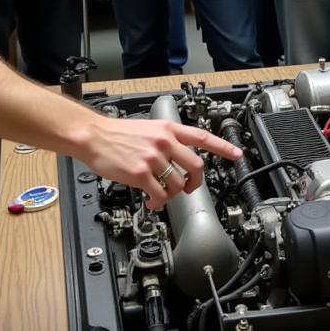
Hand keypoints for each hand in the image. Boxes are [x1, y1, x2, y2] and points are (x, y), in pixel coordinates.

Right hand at [78, 117, 241, 210]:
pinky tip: (152, 201)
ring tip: (162, 195)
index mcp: (168, 129)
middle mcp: (164, 142)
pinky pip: (160, 195)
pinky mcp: (140, 174)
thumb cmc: (116, 133)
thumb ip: (165, 139)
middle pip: (196, 166)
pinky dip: (158, 203)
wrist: (93, 135)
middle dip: (195, 182)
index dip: (223, 146)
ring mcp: (153, 158)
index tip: (237, 154)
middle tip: (189, 188)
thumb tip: (178, 155)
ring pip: (178, 184)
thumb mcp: (148, 127)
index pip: (202, 137)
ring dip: (173, 194)